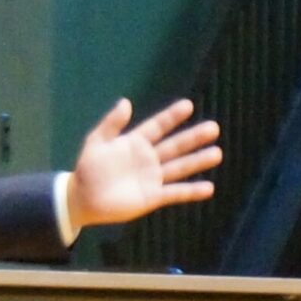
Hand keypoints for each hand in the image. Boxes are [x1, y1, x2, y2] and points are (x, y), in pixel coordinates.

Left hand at [67, 98, 221, 230]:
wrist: (83, 199)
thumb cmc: (88, 169)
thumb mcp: (96, 142)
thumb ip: (111, 124)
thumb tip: (126, 101)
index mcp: (135, 143)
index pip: (157, 126)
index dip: (171, 117)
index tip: (188, 105)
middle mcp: (148, 158)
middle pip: (175, 146)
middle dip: (193, 137)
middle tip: (214, 128)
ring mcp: (152, 178)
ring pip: (179, 167)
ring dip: (198, 161)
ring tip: (217, 153)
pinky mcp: (153, 197)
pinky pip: (175, 193)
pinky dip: (191, 191)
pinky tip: (209, 188)